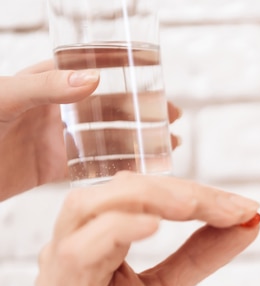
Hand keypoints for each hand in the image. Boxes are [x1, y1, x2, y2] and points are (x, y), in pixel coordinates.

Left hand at [0, 61, 181, 200]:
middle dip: (142, 111)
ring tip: (168, 144)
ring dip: (137, 140)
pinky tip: (139, 169)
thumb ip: (44, 87)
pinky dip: (117, 167)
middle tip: (172, 117)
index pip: (93, 71)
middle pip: (109, 106)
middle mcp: (56, 109)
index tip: (157, 81)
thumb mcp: (4, 99)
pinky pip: (91, 166)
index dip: (127, 75)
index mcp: (45, 83)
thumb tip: (93, 78)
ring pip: (106, 137)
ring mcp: (56, 138)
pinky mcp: (52, 167)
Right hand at [36, 172, 259, 285]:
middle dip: (178, 191)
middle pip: (118, 190)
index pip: (142, 193)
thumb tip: (248, 219)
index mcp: (95, 238)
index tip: (243, 206)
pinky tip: (153, 227)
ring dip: (148, 199)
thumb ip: (201, 252)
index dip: (195, 193)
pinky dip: (116, 230)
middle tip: (229, 206)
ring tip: (193, 205)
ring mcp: (61, 272)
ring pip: (90, 207)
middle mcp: (72, 245)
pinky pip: (79, 253)